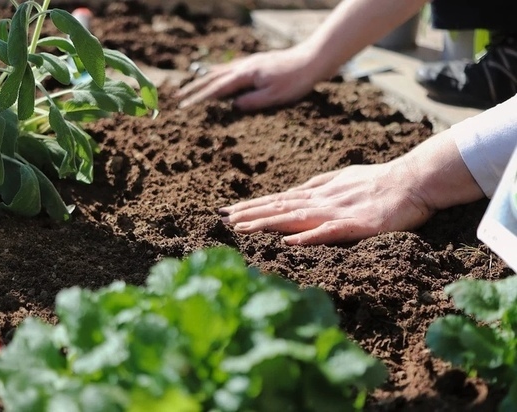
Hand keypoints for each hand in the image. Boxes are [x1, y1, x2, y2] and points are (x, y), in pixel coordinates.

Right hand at [177, 47, 319, 110]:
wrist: (312, 60)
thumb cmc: (295, 80)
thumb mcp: (275, 96)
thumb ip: (252, 101)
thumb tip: (233, 107)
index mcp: (246, 75)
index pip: (217, 89)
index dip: (200, 98)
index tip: (185, 107)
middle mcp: (244, 66)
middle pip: (213, 78)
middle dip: (195, 88)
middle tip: (178, 97)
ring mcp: (249, 63)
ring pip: (220, 71)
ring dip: (203, 80)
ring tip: (190, 87)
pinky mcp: (255, 63)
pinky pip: (230, 68)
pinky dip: (218, 73)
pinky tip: (216, 74)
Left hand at [218, 161, 433, 244]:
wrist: (414, 180)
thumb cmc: (379, 180)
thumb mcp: (343, 179)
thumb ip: (318, 185)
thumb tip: (295, 191)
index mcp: (319, 193)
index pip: (278, 200)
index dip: (253, 205)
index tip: (228, 211)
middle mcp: (322, 201)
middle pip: (280, 207)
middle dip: (249, 214)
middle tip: (221, 219)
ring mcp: (338, 212)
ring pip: (296, 218)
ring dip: (267, 223)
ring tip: (241, 228)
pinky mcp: (357, 225)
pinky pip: (329, 231)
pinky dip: (308, 236)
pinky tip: (288, 241)